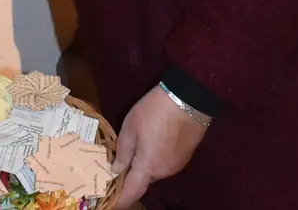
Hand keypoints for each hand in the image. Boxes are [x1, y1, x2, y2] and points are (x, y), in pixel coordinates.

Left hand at [111, 85, 210, 207]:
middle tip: (113, 167)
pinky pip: (164, 163)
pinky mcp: (184, 156)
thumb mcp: (131, 128)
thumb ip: (123, 152)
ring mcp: (177, 165)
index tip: (108, 204)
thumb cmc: (154, 111)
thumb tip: (116, 171)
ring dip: (142, 165)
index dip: (119, 201)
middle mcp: (164, 172)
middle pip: (142, 180)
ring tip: (131, 150)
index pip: (131, 193)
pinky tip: (149, 143)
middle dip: (129, 177)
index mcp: (148, 167)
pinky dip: (153, 158)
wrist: (188, 98)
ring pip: (153, 171)